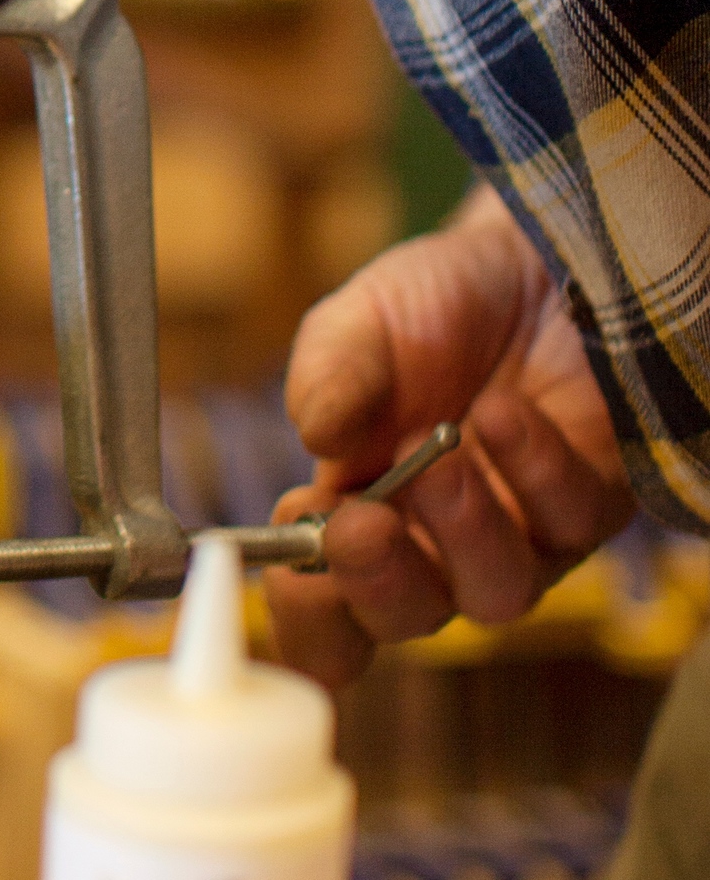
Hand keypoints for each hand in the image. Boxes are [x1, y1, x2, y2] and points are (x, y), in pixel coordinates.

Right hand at [265, 184, 630, 689]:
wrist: (532, 260)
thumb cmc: (432, 305)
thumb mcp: (358, 321)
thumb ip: (327, 373)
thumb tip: (314, 434)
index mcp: (357, 515)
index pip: (324, 611)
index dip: (307, 615)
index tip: (288, 574)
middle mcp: (435, 546)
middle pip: (405, 619)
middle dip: (377, 584)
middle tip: (360, 526)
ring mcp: (518, 536)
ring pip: (494, 592)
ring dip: (461, 532)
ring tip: (441, 458)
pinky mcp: (592, 507)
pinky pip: (568, 521)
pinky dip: (531, 471)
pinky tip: (500, 415)